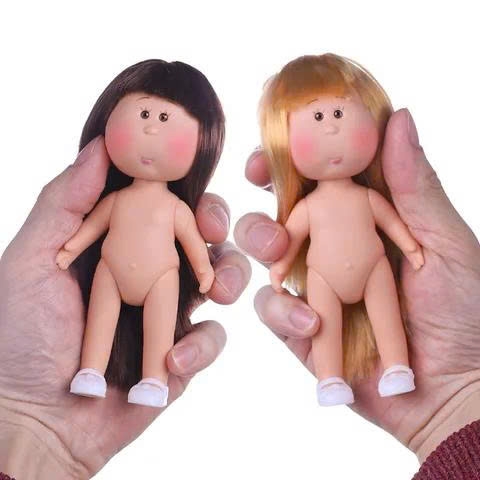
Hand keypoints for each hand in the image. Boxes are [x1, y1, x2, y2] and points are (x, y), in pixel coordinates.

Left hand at [0, 136, 250, 478]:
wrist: (34, 416)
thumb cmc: (23, 336)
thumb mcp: (34, 258)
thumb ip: (65, 201)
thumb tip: (101, 146)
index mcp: (122, 249)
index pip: (168, 212)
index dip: (190, 198)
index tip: (195, 199)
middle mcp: (151, 276)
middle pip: (205, 242)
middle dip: (220, 233)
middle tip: (213, 234)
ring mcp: (169, 315)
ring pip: (224, 284)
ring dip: (230, 280)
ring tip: (217, 293)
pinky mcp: (182, 356)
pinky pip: (213, 340)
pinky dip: (200, 347)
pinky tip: (174, 361)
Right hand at [234, 109, 479, 463]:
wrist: (452, 388)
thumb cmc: (461, 312)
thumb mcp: (443, 241)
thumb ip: (414, 184)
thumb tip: (398, 117)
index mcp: (364, 221)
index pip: (319, 180)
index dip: (292, 158)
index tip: (276, 144)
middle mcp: (332, 248)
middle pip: (280, 213)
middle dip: (262, 196)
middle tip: (256, 188)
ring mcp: (314, 286)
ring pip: (262, 255)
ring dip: (259, 243)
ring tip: (277, 254)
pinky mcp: (301, 327)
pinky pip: (272, 309)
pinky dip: (282, 310)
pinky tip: (312, 322)